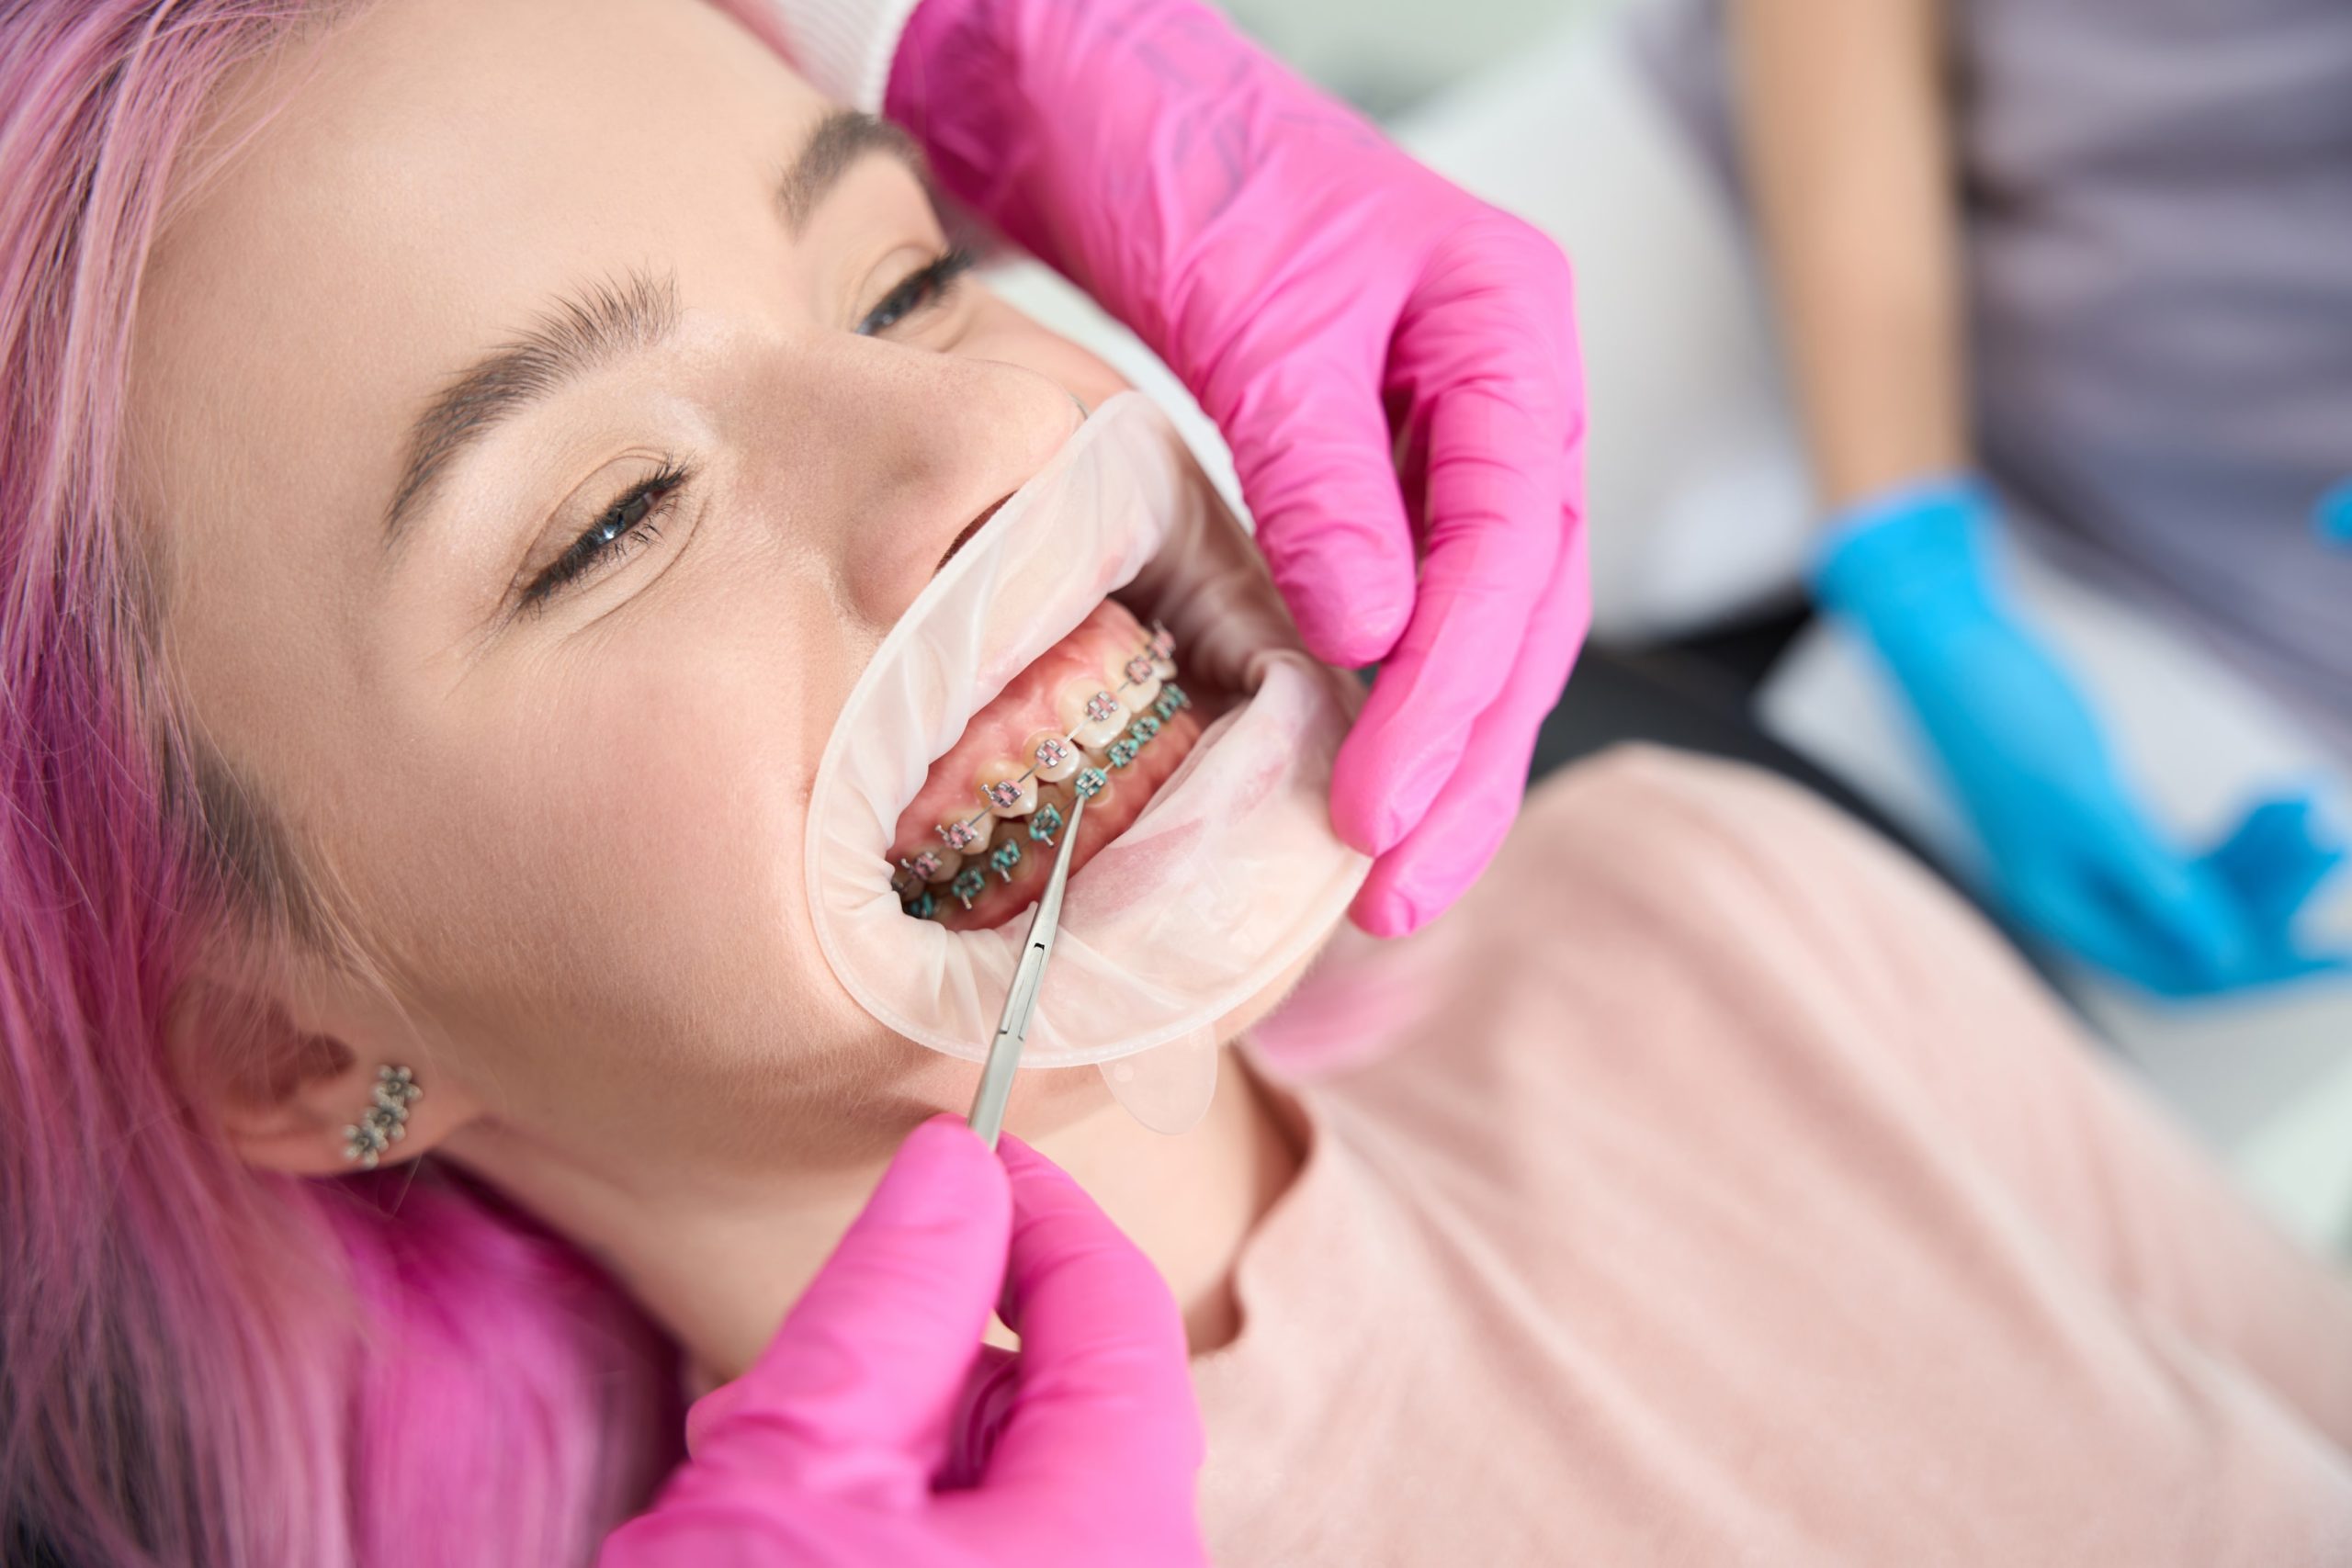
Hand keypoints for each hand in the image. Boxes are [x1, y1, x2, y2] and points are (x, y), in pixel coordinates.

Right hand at [598, 1116, 1205, 1566]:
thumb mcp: (795, 1467)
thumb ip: (890, 1301)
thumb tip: (955, 1167)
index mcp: (1114, 1538)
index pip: (1117, 1318)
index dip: (1041, 1214)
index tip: (970, 1152)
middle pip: (1074, 1412)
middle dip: (943, 1361)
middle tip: (811, 1370)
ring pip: (1024, 1497)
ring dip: (905, 1460)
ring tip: (770, 1495)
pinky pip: (997, 1566)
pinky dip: (902, 1535)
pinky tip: (791, 1555)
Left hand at [889, 0, 1589, 936]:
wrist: (1096, 94)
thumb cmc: (1181, 156)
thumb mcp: (1256, 312)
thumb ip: (1322, 474)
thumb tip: (1372, 640)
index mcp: (1509, 327)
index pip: (1514, 543)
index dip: (1456, 691)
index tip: (1382, 806)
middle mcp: (1503, 391)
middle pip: (1524, 608)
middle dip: (1467, 759)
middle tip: (1398, 891)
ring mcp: (1447, 435)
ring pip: (1479, 626)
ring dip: (1439, 755)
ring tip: (1385, 881)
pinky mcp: (1375, 470)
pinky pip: (1408, 604)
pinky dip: (1384, 700)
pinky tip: (1356, 785)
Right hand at [1812, 480, 2346, 996]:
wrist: (1957, 649)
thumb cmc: (2006, 721)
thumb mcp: (2087, 804)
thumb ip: (2153, 882)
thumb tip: (2226, 957)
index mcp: (2060, 910)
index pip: (2176, 972)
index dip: (2260, 971)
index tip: (2338, 957)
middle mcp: (2078, 897)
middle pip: (2198, 934)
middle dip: (2274, 898)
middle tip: (2334, 846)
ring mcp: (2094, 858)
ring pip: (2205, 886)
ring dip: (2266, 854)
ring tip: (2308, 799)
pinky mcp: (2109, 818)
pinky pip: (2194, 844)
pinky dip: (2241, 826)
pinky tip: (2280, 793)